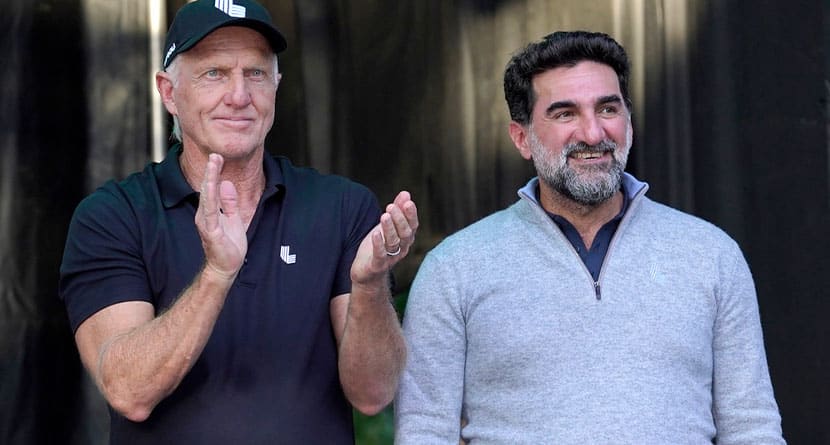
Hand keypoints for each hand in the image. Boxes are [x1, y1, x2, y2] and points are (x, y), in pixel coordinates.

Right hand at [194, 153, 247, 279]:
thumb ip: (229, 202)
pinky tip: (214, 188)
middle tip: (215, 155)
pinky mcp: (212, 233)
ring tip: (213, 165)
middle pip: (207, 189)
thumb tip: (226, 183)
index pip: (211, 188)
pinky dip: (212, 201)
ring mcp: (207, 224)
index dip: (214, 172)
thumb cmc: (229, 245)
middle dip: (211, 172)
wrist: (226, 267)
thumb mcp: (233, 218)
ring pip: (208, 198)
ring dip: (210, 180)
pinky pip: (212, 214)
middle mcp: (205, 215)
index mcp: (210, 211)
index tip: (217, 157)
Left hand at [351, 191, 418, 286]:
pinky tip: (375, 233)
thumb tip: (406, 193)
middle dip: (399, 219)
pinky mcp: (377, 265)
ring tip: (384, 215)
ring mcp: (390, 258)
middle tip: (391, 206)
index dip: (411, 214)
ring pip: (393, 242)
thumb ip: (397, 210)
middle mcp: (401, 248)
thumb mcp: (387, 226)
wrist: (367, 273)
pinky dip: (378, 244)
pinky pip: (380, 255)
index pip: (413, 225)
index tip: (407, 202)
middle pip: (404, 233)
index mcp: (405, 238)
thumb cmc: (378, 247)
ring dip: (389, 228)